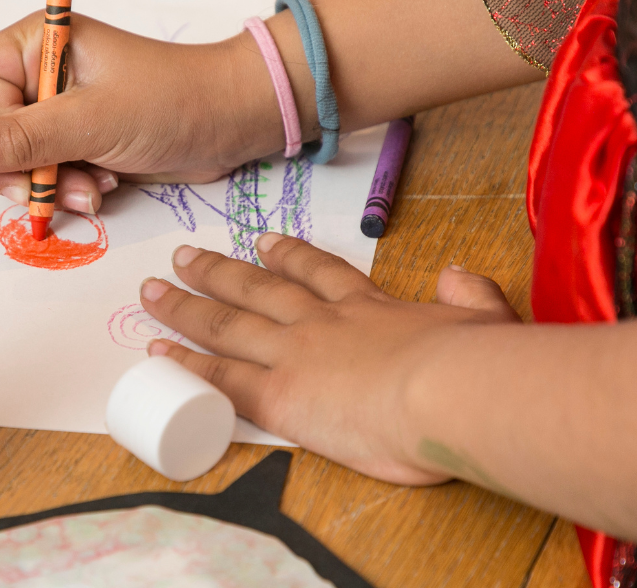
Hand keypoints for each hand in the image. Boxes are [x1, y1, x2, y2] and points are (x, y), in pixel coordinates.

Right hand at [0, 13, 286, 212]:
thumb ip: (26, 137)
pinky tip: (100, 188)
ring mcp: (51, 110)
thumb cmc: (173, 101)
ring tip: (93, 189)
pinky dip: (62, 190)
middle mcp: (34, 73)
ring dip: (44, 185)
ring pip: (7, 160)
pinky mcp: (69, 142)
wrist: (229, 123)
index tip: (29, 156)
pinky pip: (37, 175)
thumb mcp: (95, 120)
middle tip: (54, 186)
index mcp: (34, 43)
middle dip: (17, 166)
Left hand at [140, 233, 520, 484]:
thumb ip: (470, 296)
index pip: (319, 275)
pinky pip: (219, 377)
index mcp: (371, 307)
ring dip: (187, 306)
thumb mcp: (483, 320)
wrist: (448, 392)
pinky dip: (185, 364)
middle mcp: (322, 323)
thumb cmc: (474, 367)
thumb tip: (459, 274)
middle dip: (217, 272)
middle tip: (185, 256)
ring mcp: (295, 354)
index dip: (288, 256)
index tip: (264, 241)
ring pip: (226, 324)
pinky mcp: (278, 395)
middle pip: (256, 290)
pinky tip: (158, 354)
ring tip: (153, 290)